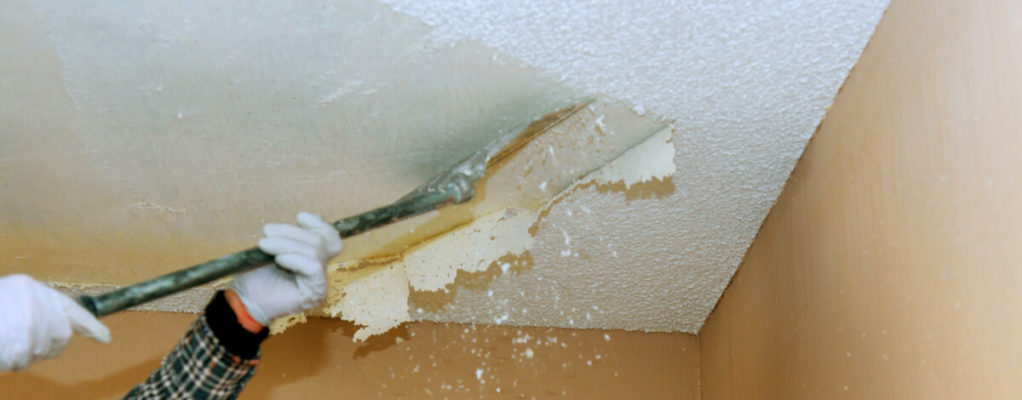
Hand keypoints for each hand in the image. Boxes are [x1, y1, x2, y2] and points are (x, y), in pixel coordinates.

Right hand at [0, 274, 110, 370]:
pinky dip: (5, 359)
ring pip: (35, 355)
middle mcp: (47, 312)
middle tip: (13, 333)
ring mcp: (35, 331)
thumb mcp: (17, 294)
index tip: (106, 338)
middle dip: (39, 345)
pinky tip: (0, 344)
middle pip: (57, 342)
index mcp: (44, 294)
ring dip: (18, 353)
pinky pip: (18, 362)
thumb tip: (59, 333)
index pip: (77, 314)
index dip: (93, 327)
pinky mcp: (20, 349)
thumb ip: (39, 310)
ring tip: (2, 334)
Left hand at [229, 212, 342, 326]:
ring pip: (314, 251)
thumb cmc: (258, 275)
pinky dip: (295, 259)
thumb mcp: (276, 247)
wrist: (246, 300)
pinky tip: (279, 260)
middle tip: (266, 231)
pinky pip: (313, 267)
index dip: (319, 224)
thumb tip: (310, 216)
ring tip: (264, 245)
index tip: (299, 217)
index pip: (330, 237)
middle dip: (292, 232)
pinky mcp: (316, 292)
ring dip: (286, 244)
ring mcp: (319, 282)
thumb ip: (295, 236)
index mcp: (313, 257)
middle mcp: (320, 270)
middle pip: (319, 240)